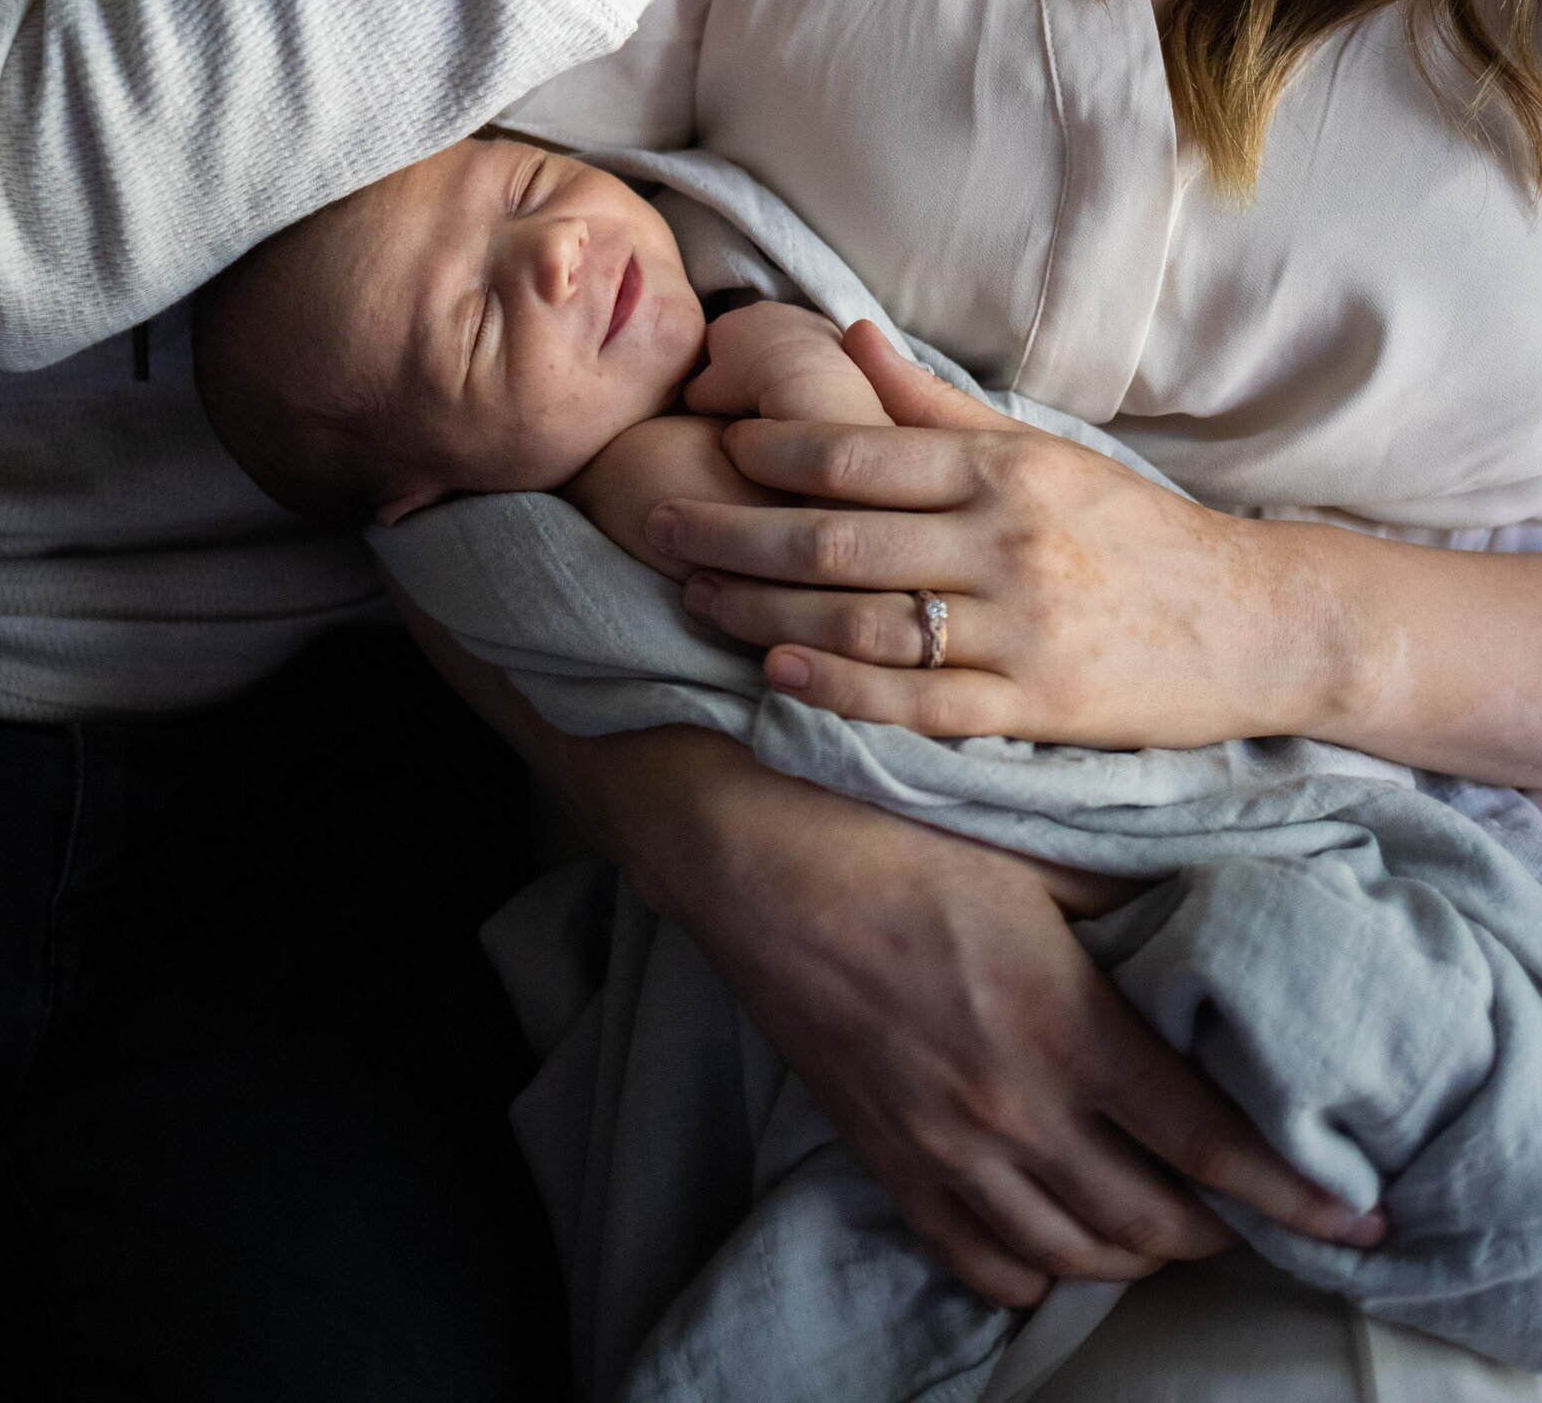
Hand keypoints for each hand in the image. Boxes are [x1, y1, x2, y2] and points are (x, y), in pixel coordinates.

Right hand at [392, 593, 1384, 1299]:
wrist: (743, 844)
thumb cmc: (888, 822)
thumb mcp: (1029, 842)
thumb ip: (1126, 891)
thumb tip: (1211, 908)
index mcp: (1060, 1025)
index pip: (1208, 1145)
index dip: (1293, 1193)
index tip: (1352, 1216)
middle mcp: (1006, 1107)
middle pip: (1148, 1225)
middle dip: (1224, 1231)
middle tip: (1263, 1207)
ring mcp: (936, 1142)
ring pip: (1066, 1256)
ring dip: (1134, 1256)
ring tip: (1172, 1226)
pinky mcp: (878, 1151)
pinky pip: (969, 1257)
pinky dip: (1029, 1272)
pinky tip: (1055, 1248)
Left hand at [652, 324, 1349, 747]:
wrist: (1254, 621)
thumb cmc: (1132, 530)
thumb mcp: (1042, 451)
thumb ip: (937, 404)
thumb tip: (848, 335)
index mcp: (1003, 469)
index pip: (858, 454)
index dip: (770, 453)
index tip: (713, 451)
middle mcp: (1005, 542)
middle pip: (835, 540)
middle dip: (731, 534)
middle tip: (657, 526)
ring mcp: (1019, 628)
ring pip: (860, 622)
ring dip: (763, 611)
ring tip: (695, 598)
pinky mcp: (1035, 707)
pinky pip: (915, 701)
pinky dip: (838, 688)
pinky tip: (776, 672)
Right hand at [684, 300, 887, 426]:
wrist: (809, 380)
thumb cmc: (750, 389)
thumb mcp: (703, 398)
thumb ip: (690, 391)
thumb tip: (691, 391)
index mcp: (723, 325)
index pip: (707, 344)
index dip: (709, 370)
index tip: (720, 392)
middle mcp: (756, 310)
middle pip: (743, 336)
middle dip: (743, 358)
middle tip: (750, 391)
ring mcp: (793, 313)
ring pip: (777, 336)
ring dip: (775, 355)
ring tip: (781, 386)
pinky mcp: (825, 324)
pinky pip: (808, 342)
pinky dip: (804, 356)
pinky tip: (807, 379)